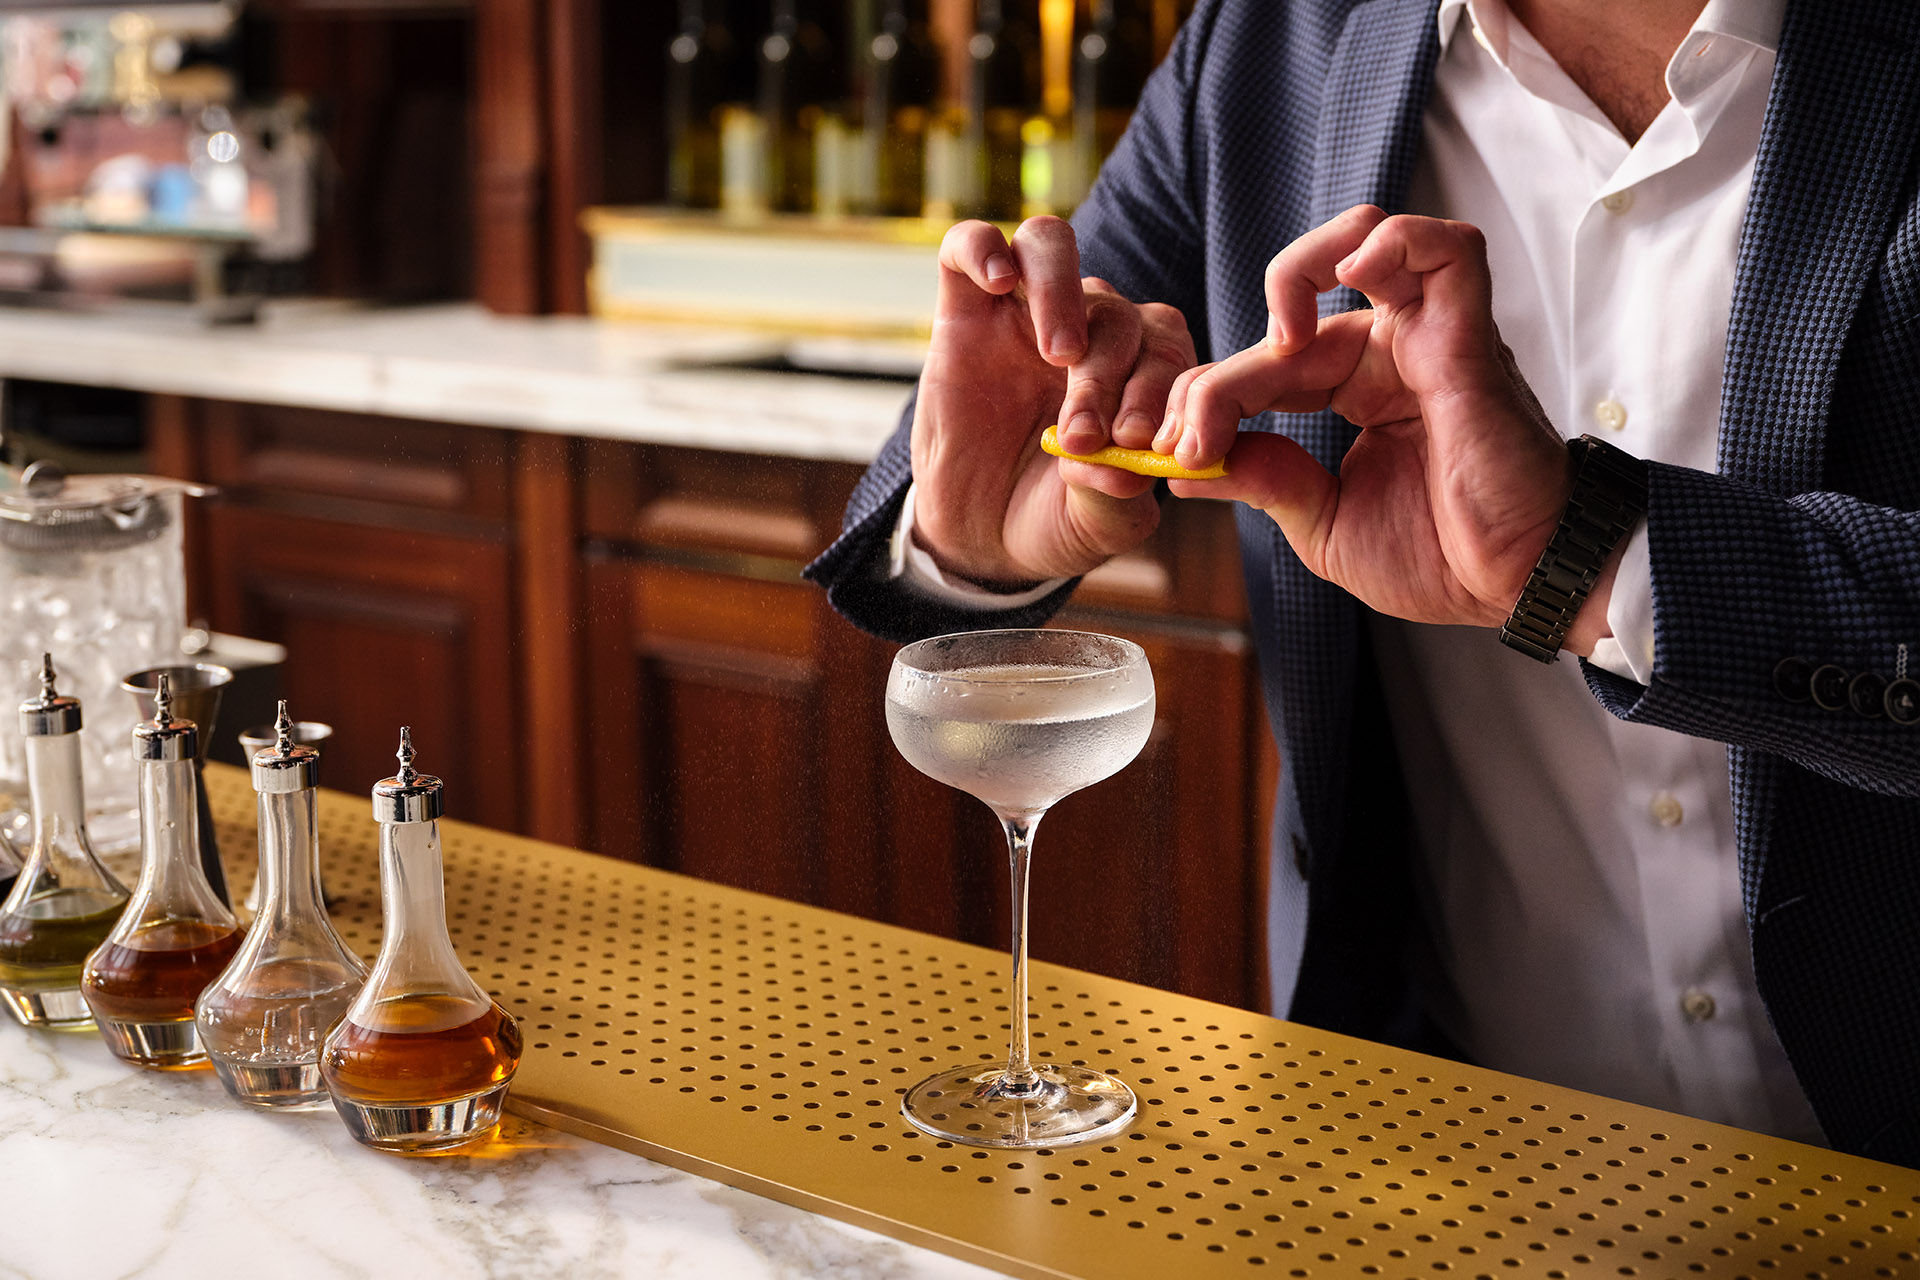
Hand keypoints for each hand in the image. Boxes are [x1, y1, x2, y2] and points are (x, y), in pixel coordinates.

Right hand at [910, 217, 1198, 584]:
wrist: (983, 536)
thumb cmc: (1057, 517)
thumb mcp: (1099, 523)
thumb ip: (1118, 494)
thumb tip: (1124, 463)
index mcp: (1144, 368)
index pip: (1167, 346)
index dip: (1159, 388)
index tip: (1135, 442)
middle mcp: (1093, 327)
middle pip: (1115, 311)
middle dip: (1106, 377)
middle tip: (1083, 438)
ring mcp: (1027, 313)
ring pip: (1053, 250)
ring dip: (1062, 296)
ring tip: (1058, 355)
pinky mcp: (964, 311)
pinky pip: (970, 245)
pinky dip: (984, 250)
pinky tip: (1000, 282)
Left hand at [1160, 206, 1591, 635]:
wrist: (1517, 584)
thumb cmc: (1443, 556)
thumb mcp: (1323, 524)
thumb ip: (1263, 481)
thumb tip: (1183, 466)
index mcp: (1354, 388)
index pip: (1262, 366)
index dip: (1205, 401)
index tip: (1172, 454)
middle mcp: (1390, 351)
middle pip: (1291, 310)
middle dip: (1222, 374)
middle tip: (1190, 430)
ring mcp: (1430, 336)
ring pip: (1367, 241)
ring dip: (1299, 268)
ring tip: (1275, 340)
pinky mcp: (1469, 337)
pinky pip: (1448, 251)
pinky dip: (1396, 244)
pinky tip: (1346, 280)